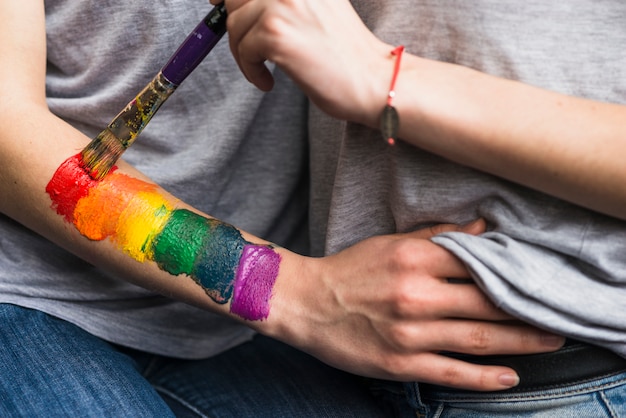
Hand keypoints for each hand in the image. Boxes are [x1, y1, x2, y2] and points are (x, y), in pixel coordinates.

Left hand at [211, 0, 390, 123]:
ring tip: (267, 69)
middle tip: (253, 51)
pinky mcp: (276, 33)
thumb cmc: (346, 51)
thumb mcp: (316, 7)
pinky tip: (270, 81)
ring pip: (234, 24)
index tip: (217, 1)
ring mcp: (283, 4)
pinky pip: (242, 50)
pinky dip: (251, 71)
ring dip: (244, 53)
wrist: (372, 79)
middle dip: (238, 26)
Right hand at [270, 220, 564, 390]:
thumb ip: (438, 237)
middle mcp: (416, 295)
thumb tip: (482, 229)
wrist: (306, 303)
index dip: (513, 272)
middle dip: (528, 310)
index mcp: (414, 259)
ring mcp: (409, 333)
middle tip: (558, 314)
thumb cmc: (350, 269)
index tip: (537, 277)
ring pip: (479, 339)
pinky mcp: (399, 362)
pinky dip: (484, 377)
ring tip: (550, 341)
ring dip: (521, 343)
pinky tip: (511, 377)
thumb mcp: (392, 243)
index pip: (478, 264)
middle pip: (488, 304)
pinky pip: (451, 372)